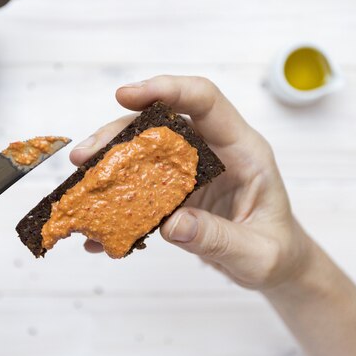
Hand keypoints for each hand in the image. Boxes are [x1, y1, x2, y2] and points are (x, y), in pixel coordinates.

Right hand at [70, 75, 313, 289]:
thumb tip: (171, 224)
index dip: (167, 90)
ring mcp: (189, 171)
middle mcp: (211, 152)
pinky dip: (115, 204)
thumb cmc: (276, 252)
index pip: (205, 101)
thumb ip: (219, 238)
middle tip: (83, 156)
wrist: (274, 265)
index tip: (126, 95)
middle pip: (159, 125)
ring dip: (108, 166)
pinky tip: (98, 228)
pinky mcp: (174, 193)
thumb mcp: (257, 254)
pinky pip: (139, 187)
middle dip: (117, 134)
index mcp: (241, 151)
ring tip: (78, 186)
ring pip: (142, 152)